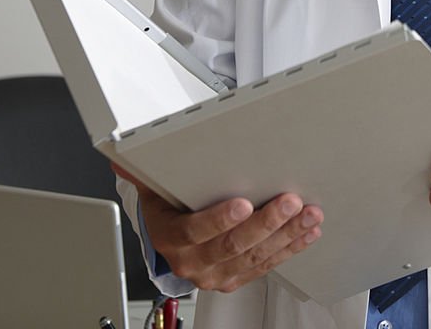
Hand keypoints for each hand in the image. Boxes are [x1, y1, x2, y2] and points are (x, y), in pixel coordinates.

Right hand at [113, 164, 322, 292]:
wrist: (171, 238)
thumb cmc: (168, 205)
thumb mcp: (153, 184)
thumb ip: (141, 167)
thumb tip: (121, 153)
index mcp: (170, 237)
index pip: (195, 231)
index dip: (219, 219)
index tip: (243, 204)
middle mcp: (192, 262)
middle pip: (232, 245)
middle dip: (265, 223)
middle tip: (289, 202)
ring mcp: (216, 273)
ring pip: (254, 256)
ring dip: (286, 235)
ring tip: (308, 214)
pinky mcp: (236, 276)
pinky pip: (266, 264)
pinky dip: (290, 247)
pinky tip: (307, 231)